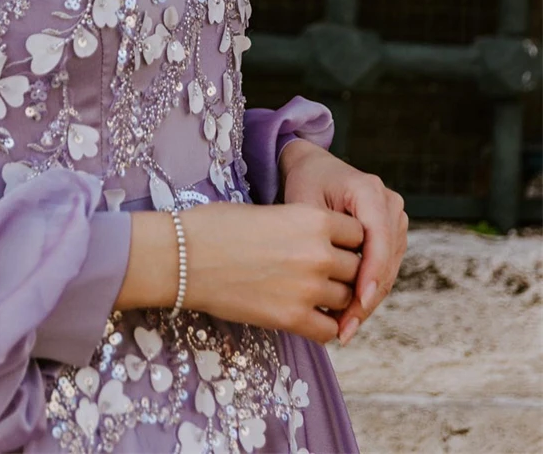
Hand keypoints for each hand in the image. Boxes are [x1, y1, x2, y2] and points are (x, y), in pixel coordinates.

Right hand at [179, 201, 363, 344]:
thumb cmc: (217, 227)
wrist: (184, 256)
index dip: (347, 242)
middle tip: (323, 273)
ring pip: (346, 300)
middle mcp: (318, 253)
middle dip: (344, 271)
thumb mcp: (268, 212)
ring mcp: (308, 289)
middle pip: (356, 268)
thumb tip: (319, 241)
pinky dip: (323, 326)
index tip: (334, 246)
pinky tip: (307, 317)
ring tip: (313, 294)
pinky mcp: (292, 319)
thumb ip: (301, 226)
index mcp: (312, 218)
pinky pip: (329, 330)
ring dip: (334, 299)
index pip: (358, 234)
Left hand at [278, 139, 408, 344]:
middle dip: (367, 298)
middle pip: (386, 261)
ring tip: (344, 330)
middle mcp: (390, 204)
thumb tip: (327, 281)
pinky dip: (367, 292)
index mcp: (369, 191)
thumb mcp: (304, 203)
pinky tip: (348, 315)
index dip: (371, 275)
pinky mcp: (392, 235)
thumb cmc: (305, 183)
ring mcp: (395, 220)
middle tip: (345, 330)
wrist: (314, 167)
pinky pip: (384, 269)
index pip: (378, 240)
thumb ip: (317, 235)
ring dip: (368, 302)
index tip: (359, 304)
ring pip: (388, 271)